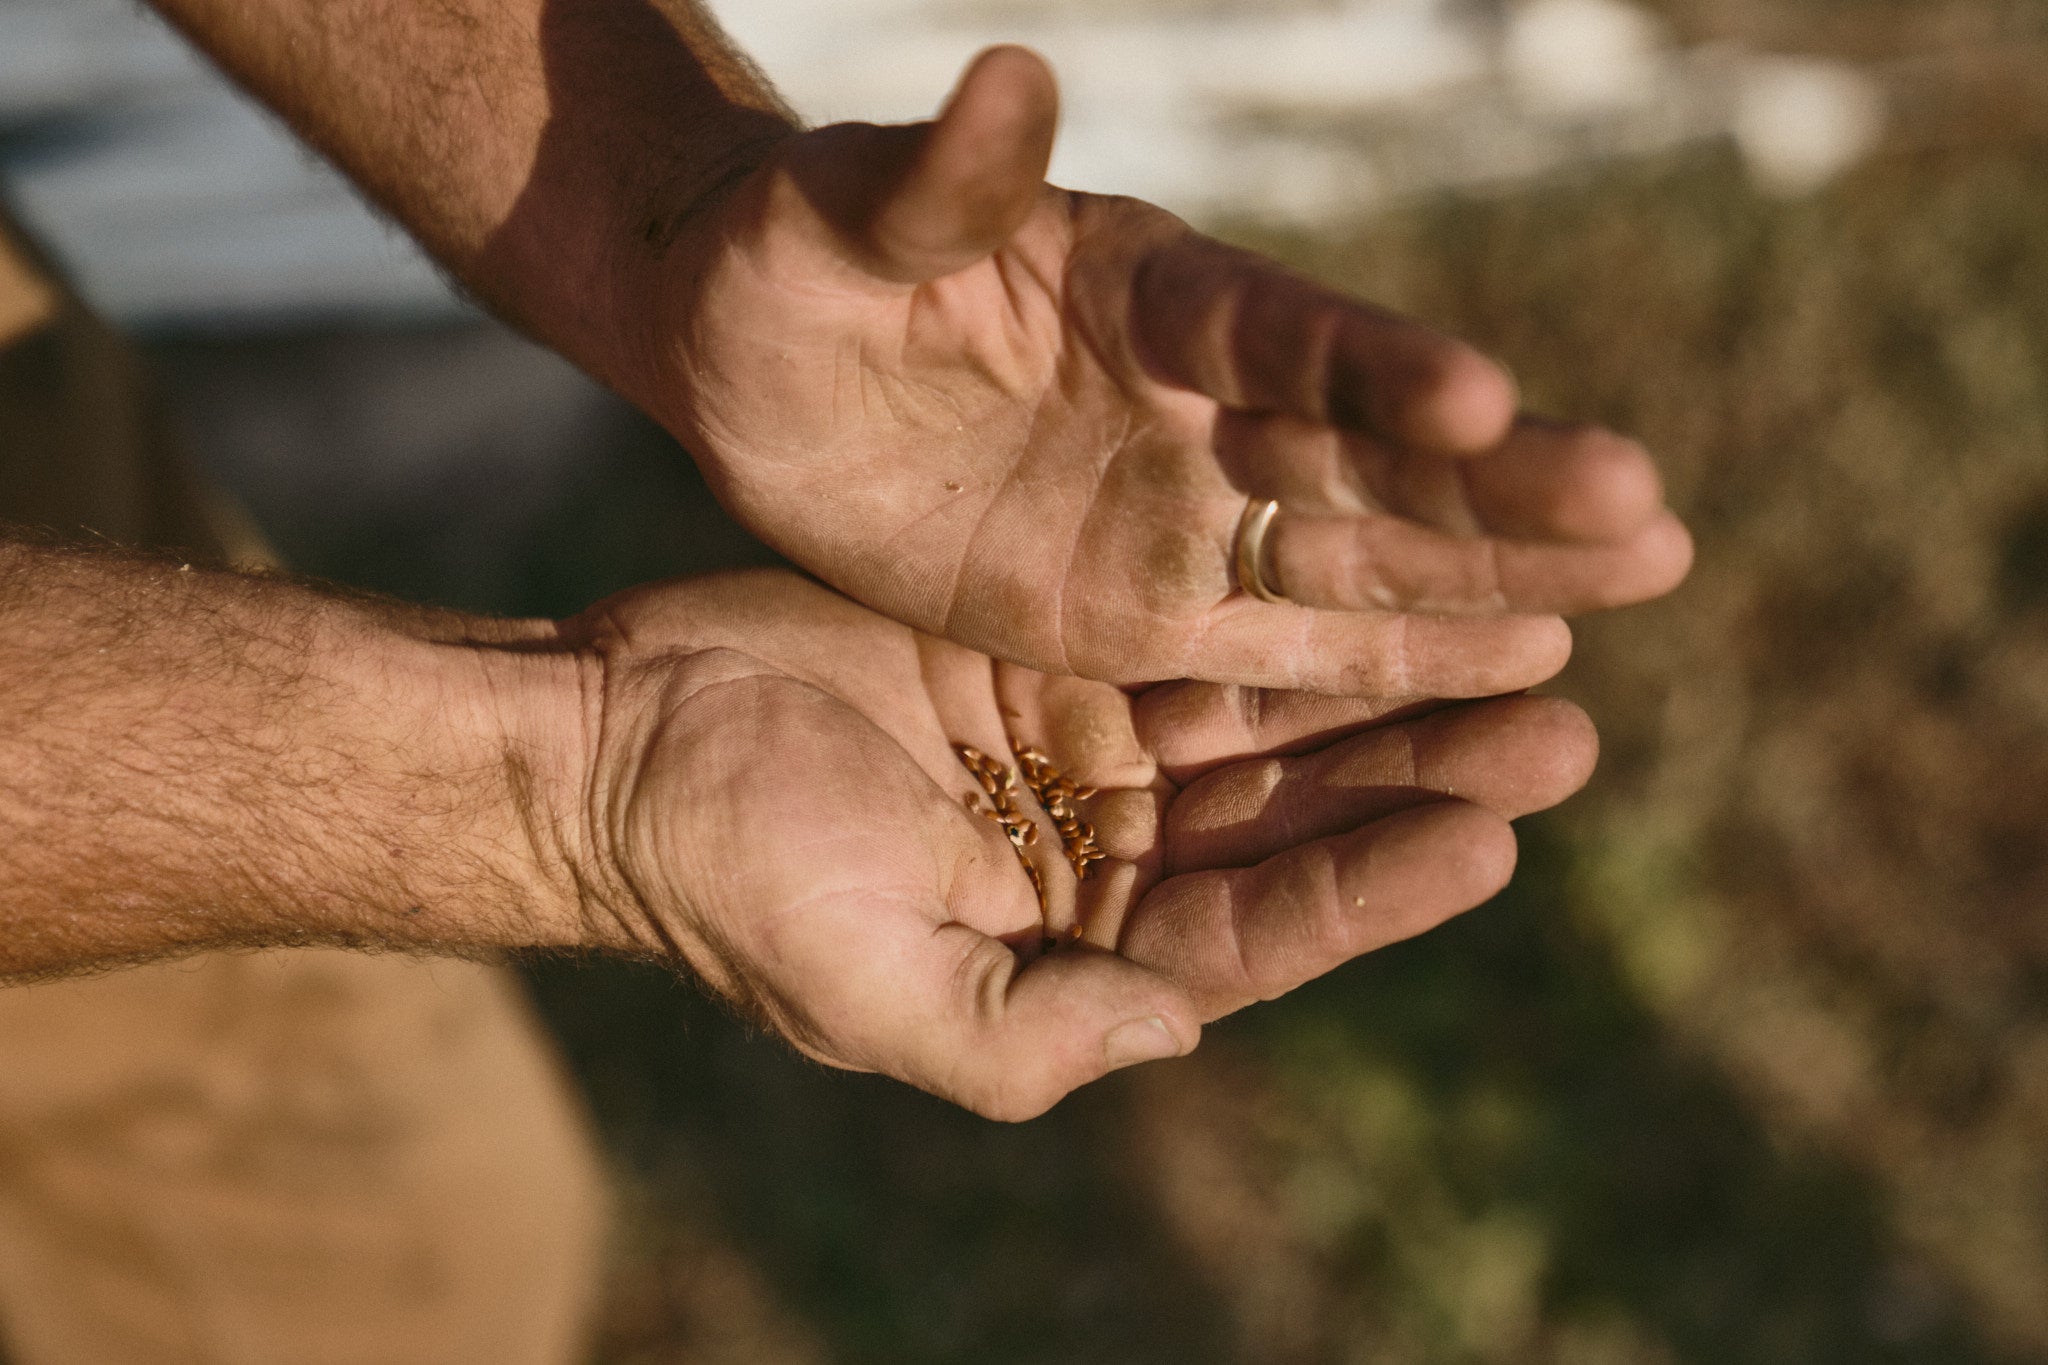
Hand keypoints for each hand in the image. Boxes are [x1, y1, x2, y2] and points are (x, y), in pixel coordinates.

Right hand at [561, 570, 1596, 1119]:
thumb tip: (1181, 1022)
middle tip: (1558, 726)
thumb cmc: (726, 875)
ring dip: (1382, 690)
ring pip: (1263, 720)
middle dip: (1420, 777)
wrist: (615, 739)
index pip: (1256, 932)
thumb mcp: (870, 990)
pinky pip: (1189, 627)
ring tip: (1519, 646)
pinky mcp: (1051, 649)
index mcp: (1076, 957)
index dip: (1372, 888)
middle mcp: (1100, 857)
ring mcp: (1081, 747)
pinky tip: (1376, 575)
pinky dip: (1279, 609)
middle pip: (1291, 821)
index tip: (1489, 836)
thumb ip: (1030, 1033)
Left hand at [615, 46, 1690, 697]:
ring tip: (1641, 577)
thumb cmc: (783, 264)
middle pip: (1364, 446)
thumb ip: (937, 183)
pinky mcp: (1142, 609)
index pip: (1274, 329)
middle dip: (1498, 486)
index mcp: (1136, 290)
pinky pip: (1277, 645)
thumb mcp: (833, 220)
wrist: (750, 369)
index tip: (1486, 399)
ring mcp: (1179, 510)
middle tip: (1649, 518)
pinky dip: (1390, 660)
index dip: (1374, 363)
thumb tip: (1014, 73)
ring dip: (1490, 572)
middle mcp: (1191, 402)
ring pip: (1356, 548)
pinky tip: (1518, 666)